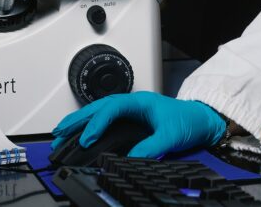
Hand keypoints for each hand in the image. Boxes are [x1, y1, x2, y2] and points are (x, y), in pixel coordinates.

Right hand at [50, 91, 225, 157]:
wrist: (202, 120)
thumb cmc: (189, 120)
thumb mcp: (172, 135)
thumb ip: (152, 146)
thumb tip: (133, 158)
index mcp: (140, 101)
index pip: (111, 108)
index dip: (96, 123)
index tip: (87, 139)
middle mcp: (132, 104)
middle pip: (98, 107)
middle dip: (77, 120)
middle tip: (58, 133)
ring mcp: (130, 111)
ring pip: (99, 113)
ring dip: (79, 122)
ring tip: (60, 133)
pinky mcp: (131, 120)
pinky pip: (105, 120)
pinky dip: (90, 126)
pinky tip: (81, 134)